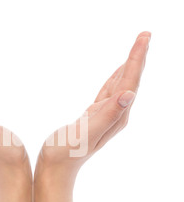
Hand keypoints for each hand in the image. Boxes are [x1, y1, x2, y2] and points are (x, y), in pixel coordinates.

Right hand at [35, 32, 150, 181]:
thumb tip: (129, 94)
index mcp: (116, 116)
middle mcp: (115, 115)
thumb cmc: (67, 152)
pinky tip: (117, 74)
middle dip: (137, 57)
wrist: (56, 167)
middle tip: (145, 35)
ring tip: (136, 48)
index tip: (144, 36)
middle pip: (130, 81)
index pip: (130, 82)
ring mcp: (105, 116)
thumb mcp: (87, 133)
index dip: (136, 59)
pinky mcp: (94, 116)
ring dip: (128, 66)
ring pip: (120, 85)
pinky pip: (108, 92)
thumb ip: (108, 114)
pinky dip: (114, 79)